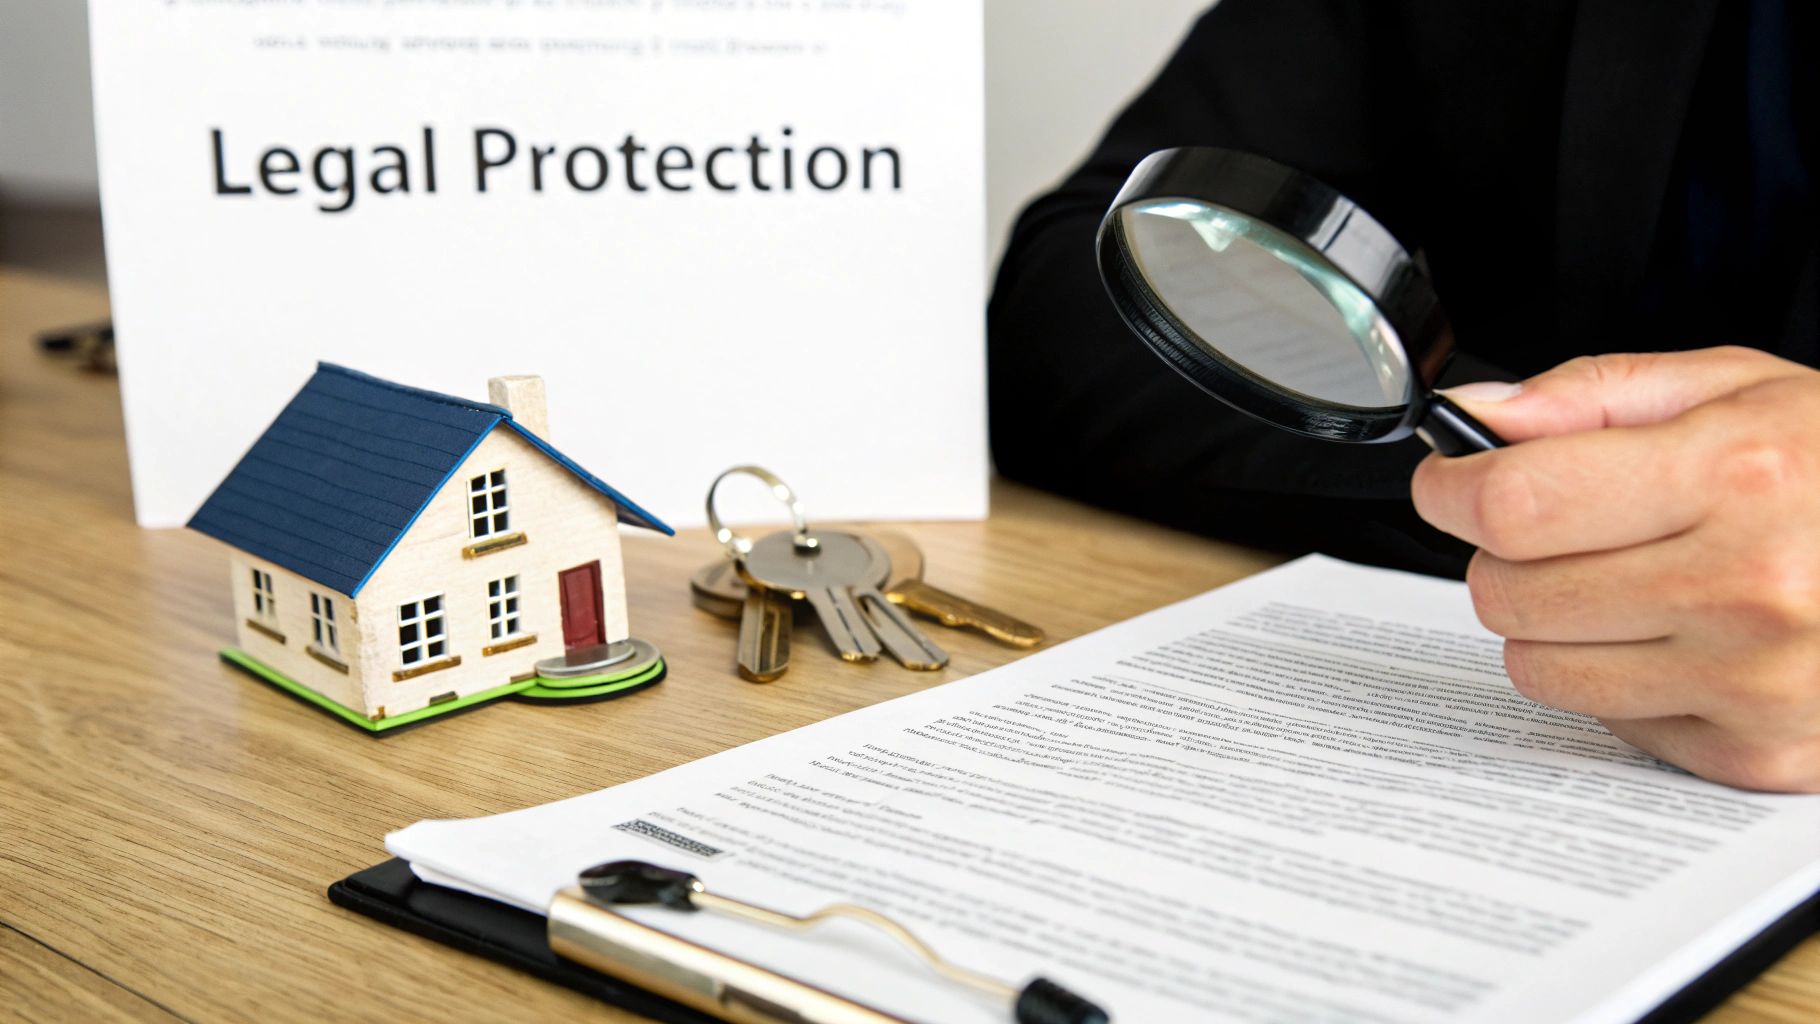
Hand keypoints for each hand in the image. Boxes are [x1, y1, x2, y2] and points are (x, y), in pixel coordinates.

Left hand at [1411, 346, 1819, 791]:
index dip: (1453, 487)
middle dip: (1505, 553)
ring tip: (1628, 580)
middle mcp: (1746, 588)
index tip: (1450, 479)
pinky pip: (1604, 720)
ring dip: (1551, 622)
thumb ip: (1592, 394)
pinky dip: (1618, 678)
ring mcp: (1751, 684)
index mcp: (1736, 477)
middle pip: (1507, 590)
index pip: (1514, 503)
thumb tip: (1476, 417)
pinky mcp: (1753, 754)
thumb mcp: (1739, 387)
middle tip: (1563, 528)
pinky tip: (1681, 635)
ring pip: (1536, 666)